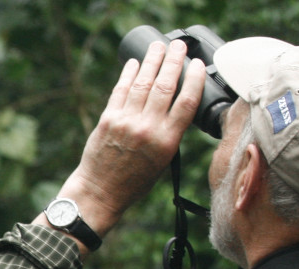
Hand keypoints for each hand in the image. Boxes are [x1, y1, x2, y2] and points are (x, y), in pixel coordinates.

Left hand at [52, 40, 202, 241]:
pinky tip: (134, 63)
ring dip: (151, 61)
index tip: (198, 64)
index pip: (187, 102)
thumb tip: (178, 104)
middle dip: (173, 61)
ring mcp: (126, 122)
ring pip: (142, 84)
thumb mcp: (163, 160)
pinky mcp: (107, 119)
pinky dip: (128, 75)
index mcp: (168, 141)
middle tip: (179, 46)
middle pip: (165, 86)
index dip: (194, 79)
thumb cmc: (135, 180)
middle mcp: (147, 128)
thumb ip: (171, 133)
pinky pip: (120, 91)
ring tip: (159, 47)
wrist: (100, 191)